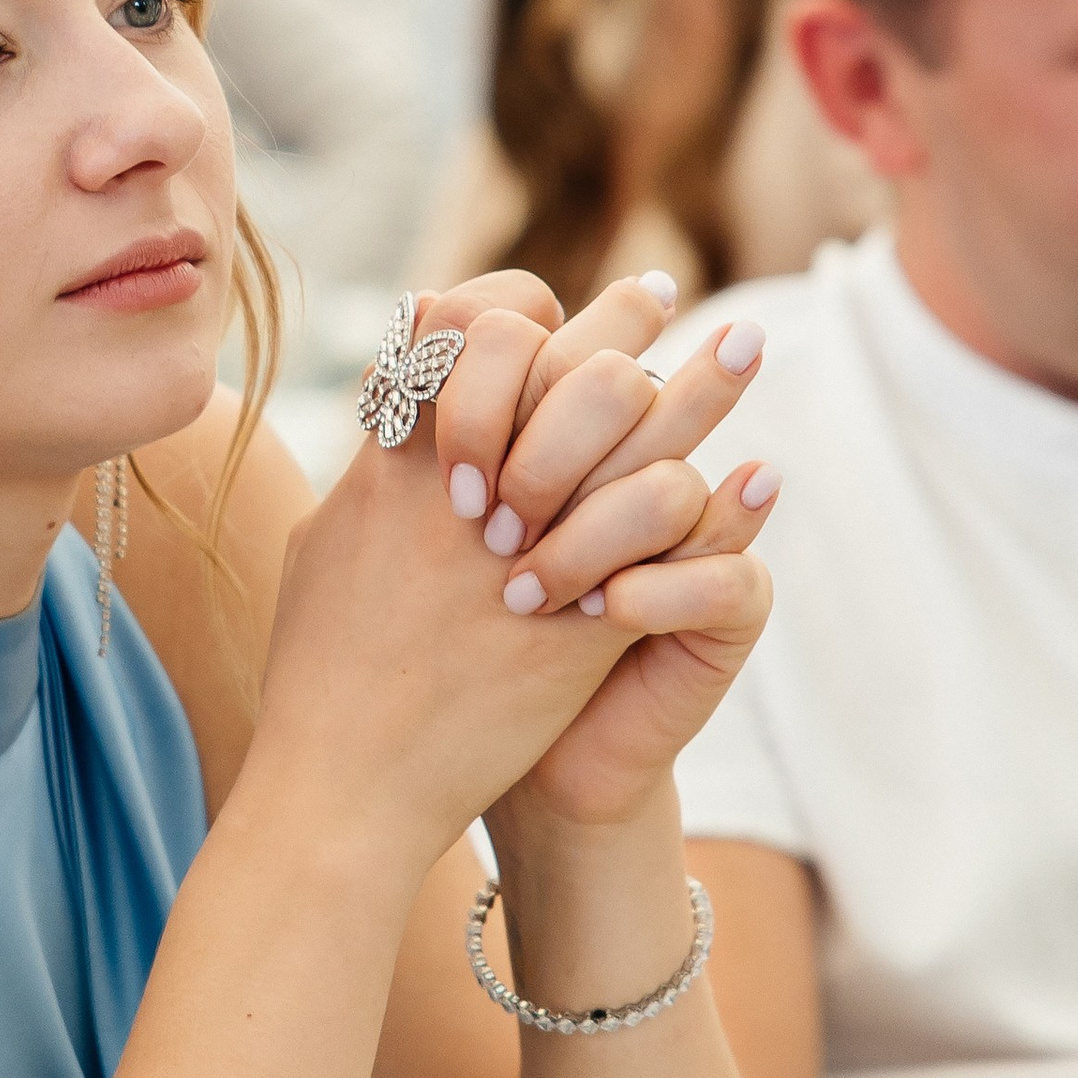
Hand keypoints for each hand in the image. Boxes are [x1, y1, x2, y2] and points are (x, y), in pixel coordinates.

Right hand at [255, 276, 725, 876]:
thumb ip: (370, 478)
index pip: (460, 341)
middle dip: (620, 322)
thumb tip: (392, 421)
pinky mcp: (585, 621)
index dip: (513, 310)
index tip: (551, 301)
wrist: (349, 783)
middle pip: (563, 365)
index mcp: (402, 461)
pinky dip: (715, 506)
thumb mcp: (325, 546)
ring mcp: (534, 550)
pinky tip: (756, 479)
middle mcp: (473, 488)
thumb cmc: (321, 673)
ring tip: (745, 344)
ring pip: (635, 436)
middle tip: (657, 294)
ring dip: (701, 385)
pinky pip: (664, 540)